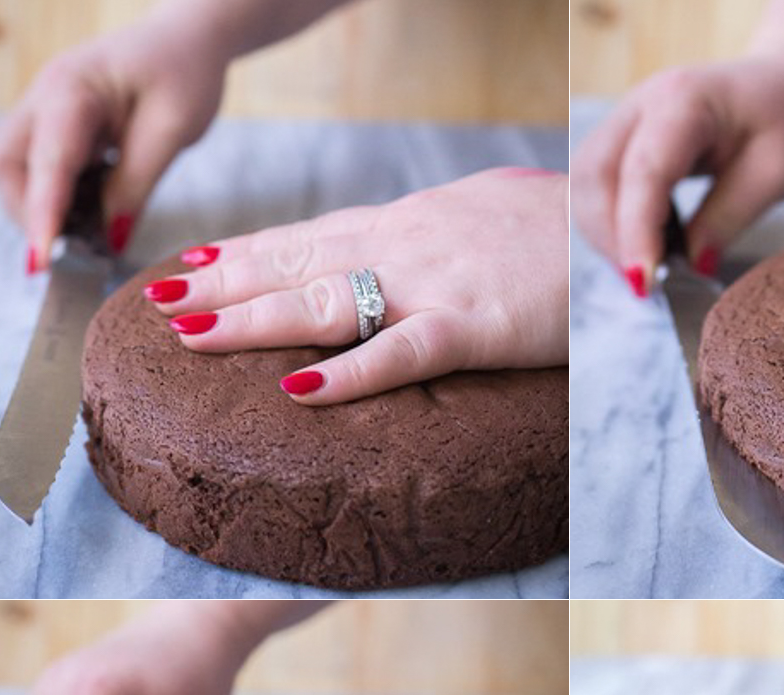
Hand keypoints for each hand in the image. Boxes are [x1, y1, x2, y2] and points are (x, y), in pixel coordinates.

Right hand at [0, 8, 226, 269]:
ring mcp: (47, 109)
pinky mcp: (59, 124)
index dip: (42, 215)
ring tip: (88, 235)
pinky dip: (59, 197)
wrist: (189, 38)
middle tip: (74, 251)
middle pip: (8, 166)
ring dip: (43, 208)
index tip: (43, 261)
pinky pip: (41, 168)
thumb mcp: (172, 131)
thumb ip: (137, 184)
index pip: (47, 163)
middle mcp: (46, 96)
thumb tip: (108, 237)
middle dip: (31, 213)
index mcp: (72, 90)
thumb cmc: (185, 74)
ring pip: (17, 169)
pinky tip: (95, 212)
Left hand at [141, 168, 568, 404]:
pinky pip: (401, 352)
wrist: (622, 224)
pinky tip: (300, 390)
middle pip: (298, 263)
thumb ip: (439, 233)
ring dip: (254, 319)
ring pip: (326, 300)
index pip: (311, 235)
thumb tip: (413, 247)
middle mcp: (406, 245)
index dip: (247, 252)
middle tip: (161, 304)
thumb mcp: (487, 214)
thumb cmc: (563, 227)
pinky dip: (350, 373)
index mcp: (410, 223)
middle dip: (225, 284)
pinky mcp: (475, 326)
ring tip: (191, 335)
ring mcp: (435, 283)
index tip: (193, 266)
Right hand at [571, 56, 783, 295]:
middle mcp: (641, 104)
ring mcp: (624, 120)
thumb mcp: (778, 172)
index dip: (637, 231)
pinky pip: (593, 187)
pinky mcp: (619, 142)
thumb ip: (730, 217)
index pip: (643, 171)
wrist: (781, 84)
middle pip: (595, 175)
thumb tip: (691, 265)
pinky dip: (608, 226)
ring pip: (584, 184)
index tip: (644, 283)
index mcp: (684, 100)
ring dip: (605, 235)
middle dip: (612, 239)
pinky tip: (643, 246)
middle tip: (648, 283)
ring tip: (647, 266)